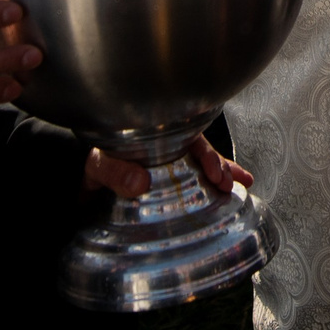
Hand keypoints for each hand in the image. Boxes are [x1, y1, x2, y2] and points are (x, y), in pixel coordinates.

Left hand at [81, 134, 255, 200]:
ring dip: (225, 174)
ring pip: (205, 166)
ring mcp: (172, 166)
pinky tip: (234, 191)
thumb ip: (115, 173)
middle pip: (202, 152)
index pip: (187, 139)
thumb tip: (140, 182)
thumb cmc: (97, 168)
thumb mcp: (99, 166)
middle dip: (220, 165)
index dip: (205, 155)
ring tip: (241, 184)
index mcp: (154, 138)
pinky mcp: (173, 184)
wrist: (88, 188)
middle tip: (230, 183)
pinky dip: (216, 185)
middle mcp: (168, 149)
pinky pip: (198, 182)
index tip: (215, 173)